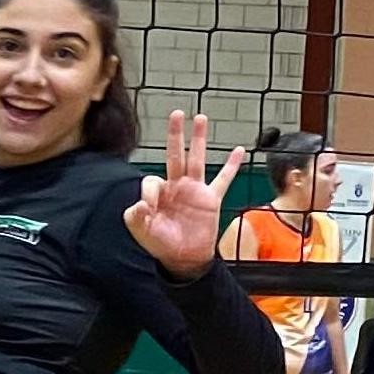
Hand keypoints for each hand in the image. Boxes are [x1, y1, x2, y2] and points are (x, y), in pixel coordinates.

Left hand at [124, 110, 246, 279]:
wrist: (184, 258)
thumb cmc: (161, 244)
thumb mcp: (142, 232)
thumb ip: (135, 217)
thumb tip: (139, 204)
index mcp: (158, 193)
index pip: (152, 180)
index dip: (150, 191)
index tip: (150, 208)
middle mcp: (176, 186)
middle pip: (174, 155)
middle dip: (175, 135)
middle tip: (176, 114)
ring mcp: (195, 190)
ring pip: (197, 159)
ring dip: (199, 139)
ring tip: (201, 118)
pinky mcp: (211, 198)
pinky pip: (223, 179)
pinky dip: (231, 166)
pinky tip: (239, 151)